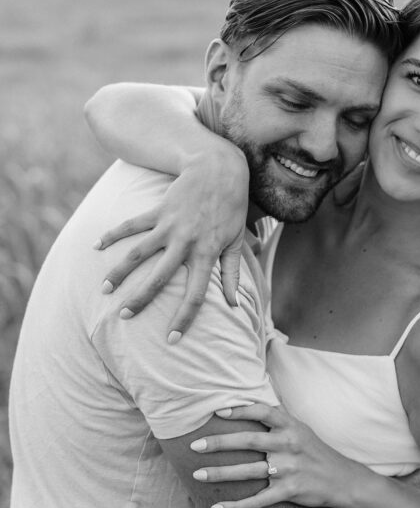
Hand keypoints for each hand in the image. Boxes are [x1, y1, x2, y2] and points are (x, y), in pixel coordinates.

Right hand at [95, 150, 248, 336]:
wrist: (218, 168)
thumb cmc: (231, 207)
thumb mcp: (235, 241)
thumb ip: (232, 274)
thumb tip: (234, 305)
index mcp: (207, 255)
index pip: (196, 295)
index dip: (183, 319)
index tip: (171, 339)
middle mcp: (186, 243)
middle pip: (160, 278)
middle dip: (141, 299)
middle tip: (123, 316)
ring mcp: (169, 226)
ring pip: (139, 253)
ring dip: (120, 271)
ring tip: (104, 289)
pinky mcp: (157, 211)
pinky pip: (131, 225)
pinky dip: (113, 234)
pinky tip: (96, 246)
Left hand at [191, 403, 364, 507]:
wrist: (343, 480)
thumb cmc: (316, 452)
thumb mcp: (301, 429)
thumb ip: (277, 420)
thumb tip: (248, 405)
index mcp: (290, 427)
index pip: (262, 412)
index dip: (239, 410)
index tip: (217, 413)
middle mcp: (288, 445)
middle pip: (248, 441)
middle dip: (219, 444)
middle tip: (195, 446)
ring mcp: (288, 470)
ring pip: (248, 472)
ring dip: (220, 474)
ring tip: (198, 475)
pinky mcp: (289, 492)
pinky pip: (257, 500)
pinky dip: (236, 506)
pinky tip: (217, 507)